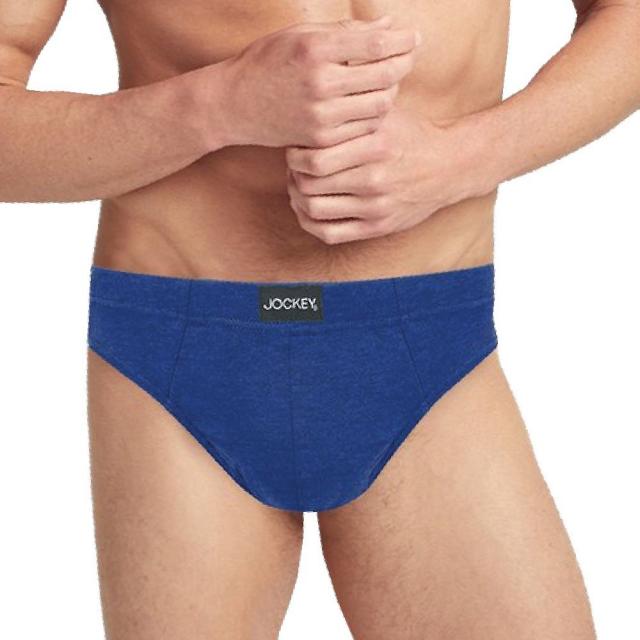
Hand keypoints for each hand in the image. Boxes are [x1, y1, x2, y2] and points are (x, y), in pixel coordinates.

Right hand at [220, 17, 419, 147]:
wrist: (236, 105)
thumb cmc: (268, 62)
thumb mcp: (302, 34)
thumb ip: (347, 31)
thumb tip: (390, 26)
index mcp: (316, 49)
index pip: (376, 43)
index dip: (403, 39)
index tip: (413, 36)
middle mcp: (320, 83)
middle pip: (385, 75)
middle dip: (405, 63)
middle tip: (409, 56)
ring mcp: (321, 115)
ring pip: (380, 105)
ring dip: (391, 90)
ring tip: (388, 79)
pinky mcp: (320, 140)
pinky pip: (364, 128)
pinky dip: (375, 114)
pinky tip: (372, 103)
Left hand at [286, 106, 492, 243]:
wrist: (451, 166)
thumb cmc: (412, 134)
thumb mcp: (387, 112)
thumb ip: (354, 106)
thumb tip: (314, 94)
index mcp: (375, 146)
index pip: (314, 159)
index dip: (295, 155)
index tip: (296, 148)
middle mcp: (374, 179)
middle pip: (310, 185)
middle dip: (294, 175)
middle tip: (294, 168)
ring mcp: (375, 207)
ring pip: (314, 210)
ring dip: (297, 198)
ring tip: (300, 187)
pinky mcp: (377, 228)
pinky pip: (329, 234)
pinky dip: (309, 223)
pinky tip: (308, 210)